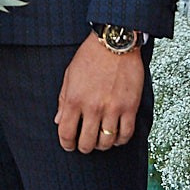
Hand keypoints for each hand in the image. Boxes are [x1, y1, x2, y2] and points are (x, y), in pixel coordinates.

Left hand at [55, 33, 145, 153]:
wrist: (115, 42)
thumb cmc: (91, 56)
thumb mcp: (70, 75)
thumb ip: (63, 100)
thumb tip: (58, 120)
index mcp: (74, 99)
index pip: (66, 133)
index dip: (66, 144)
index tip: (69, 145)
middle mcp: (93, 107)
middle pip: (86, 143)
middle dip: (84, 147)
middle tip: (85, 144)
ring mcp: (112, 108)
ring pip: (106, 142)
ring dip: (102, 145)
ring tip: (101, 140)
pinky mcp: (130, 107)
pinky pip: (126, 134)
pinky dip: (120, 140)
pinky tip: (116, 136)